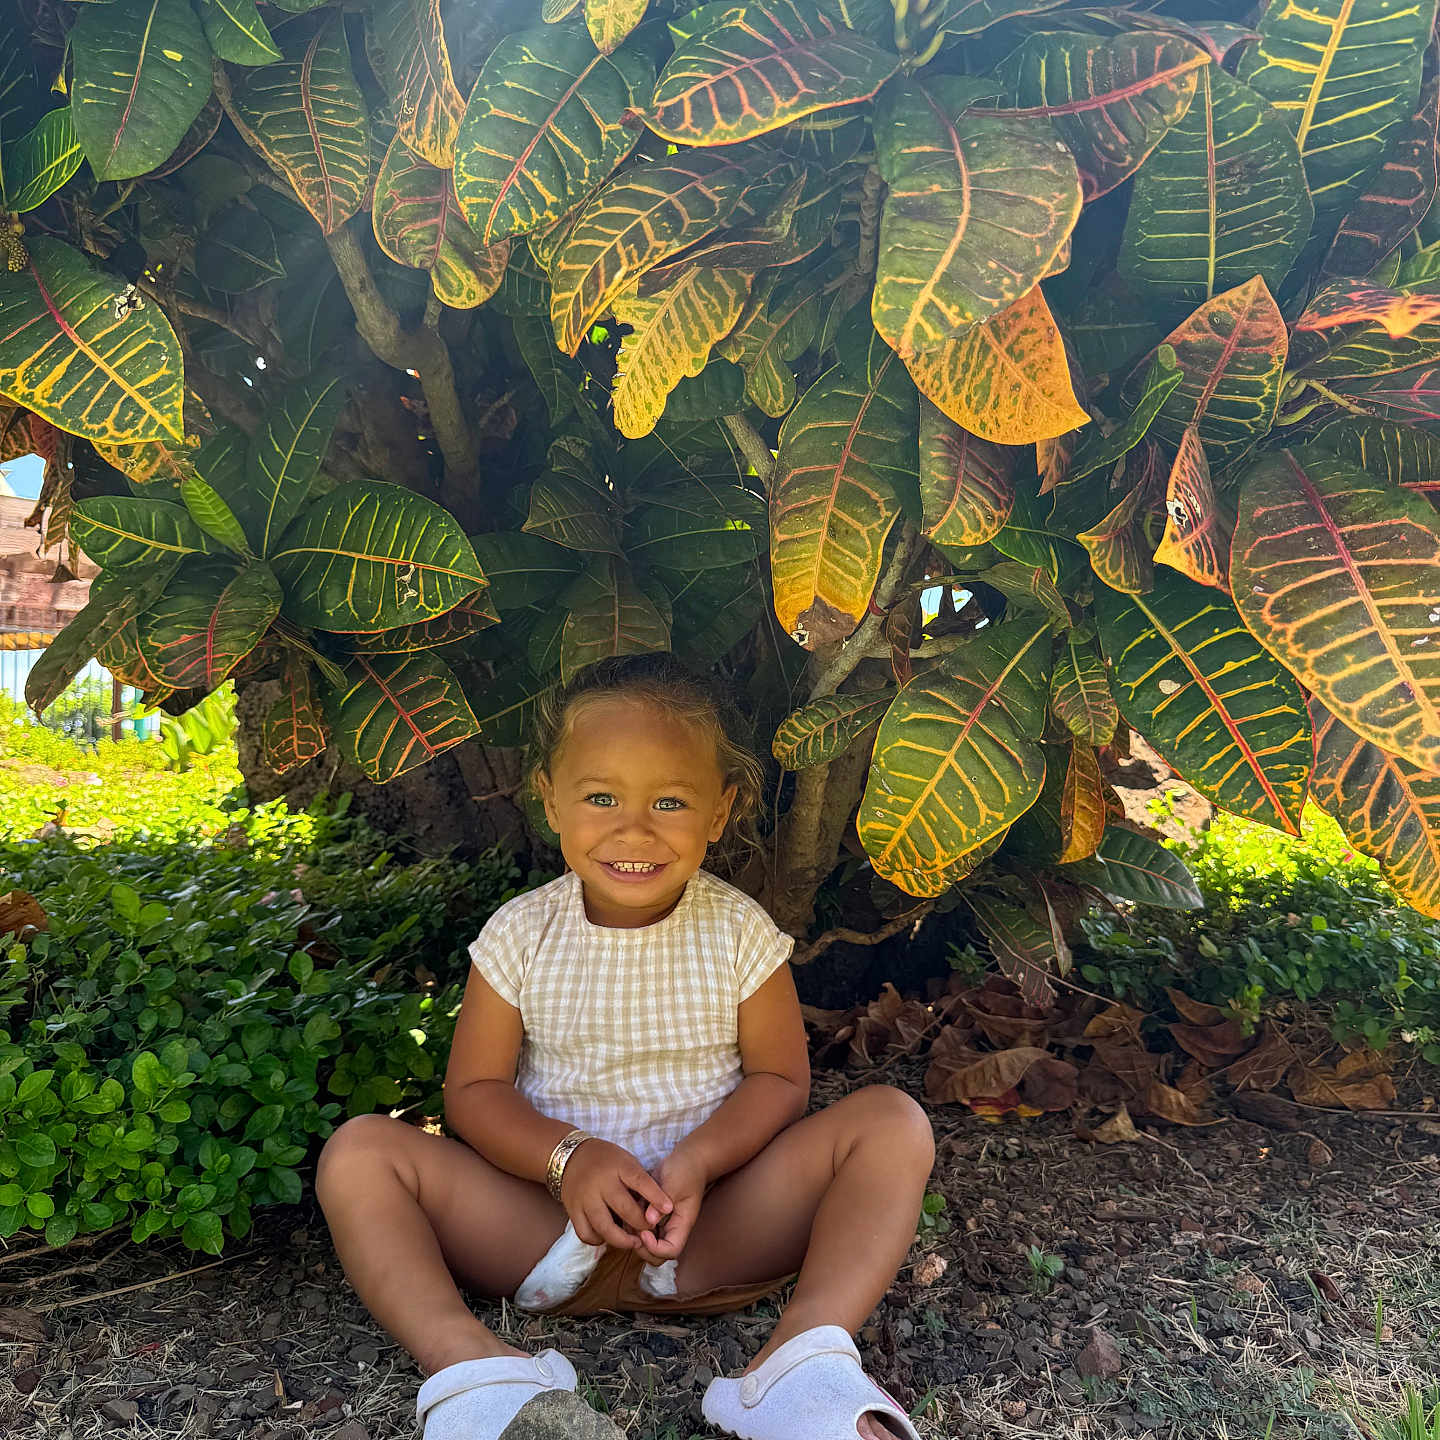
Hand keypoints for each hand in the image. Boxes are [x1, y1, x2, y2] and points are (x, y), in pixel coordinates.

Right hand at [559, 1139, 672, 1251]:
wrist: (570, 1157)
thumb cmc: (606, 1160)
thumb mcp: (626, 1161)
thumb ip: (640, 1181)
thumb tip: (660, 1206)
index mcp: (617, 1166)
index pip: (640, 1181)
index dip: (656, 1197)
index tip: (669, 1209)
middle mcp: (600, 1183)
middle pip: (625, 1210)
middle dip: (642, 1224)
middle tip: (650, 1229)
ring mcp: (585, 1199)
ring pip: (605, 1228)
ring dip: (622, 1240)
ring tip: (633, 1241)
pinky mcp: (572, 1211)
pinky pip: (587, 1234)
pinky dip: (599, 1240)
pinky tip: (608, 1236)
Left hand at [633, 1147, 707, 1266]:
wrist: (688, 1159)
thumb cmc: (686, 1171)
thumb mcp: (675, 1184)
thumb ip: (661, 1202)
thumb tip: (649, 1220)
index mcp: (682, 1225)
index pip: (671, 1251)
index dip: (656, 1248)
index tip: (644, 1232)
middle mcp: (672, 1228)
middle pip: (657, 1254)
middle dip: (642, 1248)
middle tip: (632, 1230)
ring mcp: (662, 1223)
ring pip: (646, 1243)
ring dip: (634, 1236)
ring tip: (627, 1217)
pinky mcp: (652, 1214)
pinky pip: (639, 1227)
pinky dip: (631, 1223)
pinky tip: (627, 1208)